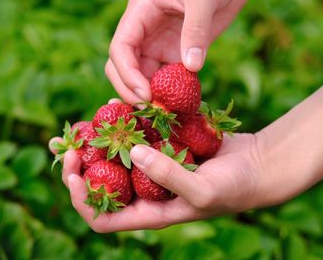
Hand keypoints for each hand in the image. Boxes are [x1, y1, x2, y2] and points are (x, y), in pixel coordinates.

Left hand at [49, 76, 322, 231]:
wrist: (256, 164)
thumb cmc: (234, 187)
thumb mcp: (202, 190)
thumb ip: (167, 175)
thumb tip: (133, 154)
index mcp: (149, 211)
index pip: (103, 217)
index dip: (82, 201)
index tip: (73, 174)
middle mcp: (145, 190)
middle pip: (100, 184)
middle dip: (79, 166)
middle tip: (65, 144)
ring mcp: (153, 166)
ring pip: (113, 156)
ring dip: (97, 142)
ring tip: (84, 122)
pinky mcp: (163, 145)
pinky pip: (135, 135)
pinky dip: (124, 123)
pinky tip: (116, 105)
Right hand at [106, 0, 249, 103]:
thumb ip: (195, 30)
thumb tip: (192, 66)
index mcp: (139, 15)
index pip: (120, 49)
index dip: (127, 74)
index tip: (145, 94)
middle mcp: (145, 34)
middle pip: (124, 68)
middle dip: (131, 90)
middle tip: (150, 110)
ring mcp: (160, 46)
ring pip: (144, 77)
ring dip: (150, 97)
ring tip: (162, 115)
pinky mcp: (177, 55)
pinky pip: (168, 79)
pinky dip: (170, 94)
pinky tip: (177, 107)